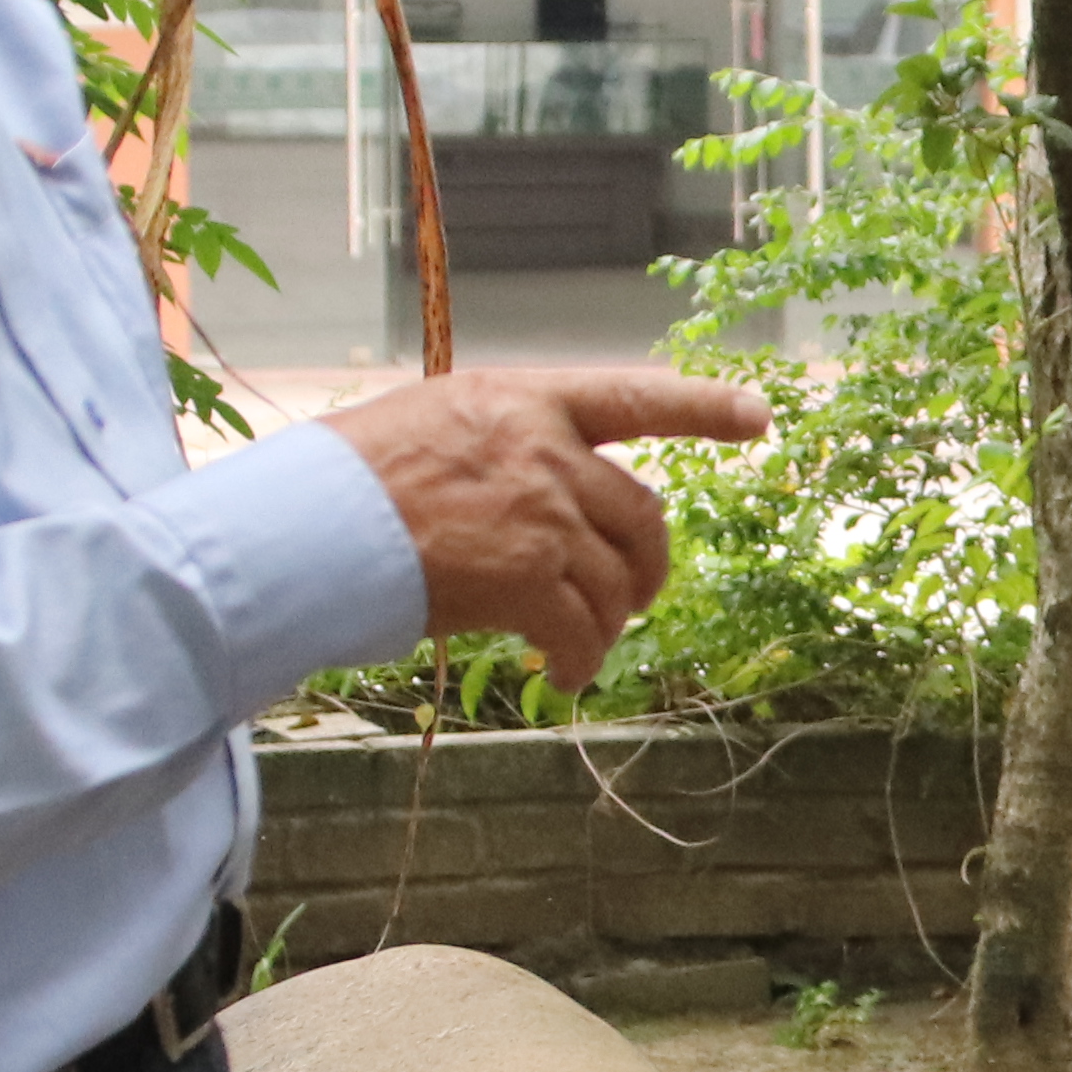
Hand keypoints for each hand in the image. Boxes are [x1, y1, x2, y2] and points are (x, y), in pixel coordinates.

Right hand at [319, 361, 771, 691]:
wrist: (312, 523)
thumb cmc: (352, 478)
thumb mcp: (435, 425)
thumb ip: (502, 448)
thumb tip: (537, 496)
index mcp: (526, 400)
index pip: (635, 396)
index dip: (704, 407)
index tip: (760, 418)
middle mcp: (547, 450)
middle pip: (641, 514)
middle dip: (650, 565)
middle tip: (639, 597)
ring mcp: (544, 514)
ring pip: (618, 580)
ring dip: (612, 622)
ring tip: (585, 646)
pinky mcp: (529, 578)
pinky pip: (585, 629)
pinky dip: (583, 660)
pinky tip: (565, 675)